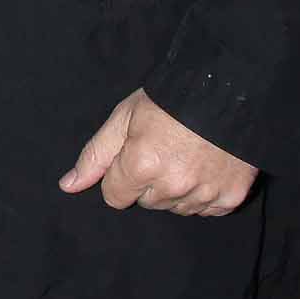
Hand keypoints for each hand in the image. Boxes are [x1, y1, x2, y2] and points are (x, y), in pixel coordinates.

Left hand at [60, 90, 257, 217]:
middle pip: (146, 202)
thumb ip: (95, 155)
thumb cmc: (172, 98)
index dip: (121, 174)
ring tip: (189, 155)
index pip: (114, 196)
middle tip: (165, 149)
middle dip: (149, 182)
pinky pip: (207, 210)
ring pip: (176, 208)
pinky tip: (208, 166)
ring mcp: (204, 194)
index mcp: (141, 165)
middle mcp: (172, 186)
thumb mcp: (125, 117)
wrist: (231, 88)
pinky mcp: (231, 198)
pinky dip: (206, 194)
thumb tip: (68, 186)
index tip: (136, 155)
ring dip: (177, 189)